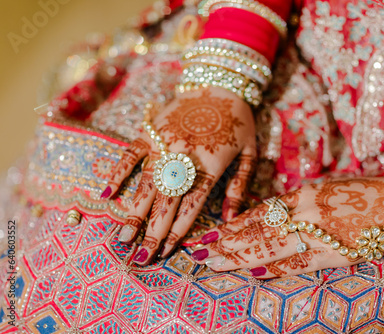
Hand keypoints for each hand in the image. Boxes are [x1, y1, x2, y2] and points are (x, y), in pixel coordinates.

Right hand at [102, 86, 256, 264]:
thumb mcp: (250, 154)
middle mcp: (184, 159)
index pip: (191, 206)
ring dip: (133, 212)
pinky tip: (106, 195)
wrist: (221, 83)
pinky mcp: (150, 130)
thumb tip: (230, 219)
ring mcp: (164, 144)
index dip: (177, 231)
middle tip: (139, 257)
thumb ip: (239, 186)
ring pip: (146, 184)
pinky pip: (130, 154)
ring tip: (123, 237)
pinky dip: (117, 173)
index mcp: (210, 167)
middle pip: (166, 202)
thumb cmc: (238, 122)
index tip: (165, 252)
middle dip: (152, 232)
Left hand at [189, 178, 383, 277]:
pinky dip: (275, 269)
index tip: (211, 234)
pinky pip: (299, 263)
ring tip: (215, 265)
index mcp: (303, 194)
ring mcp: (319, 233)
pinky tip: (253, 273)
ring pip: (271, 246)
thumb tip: (269, 218)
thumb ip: (297, 203)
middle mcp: (305, 212)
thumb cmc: (362, 194)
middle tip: (199, 254)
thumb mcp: (325, 189)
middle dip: (226, 243)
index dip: (233, 225)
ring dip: (240, 257)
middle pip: (258, 230)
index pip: (259, 212)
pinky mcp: (335, 253)